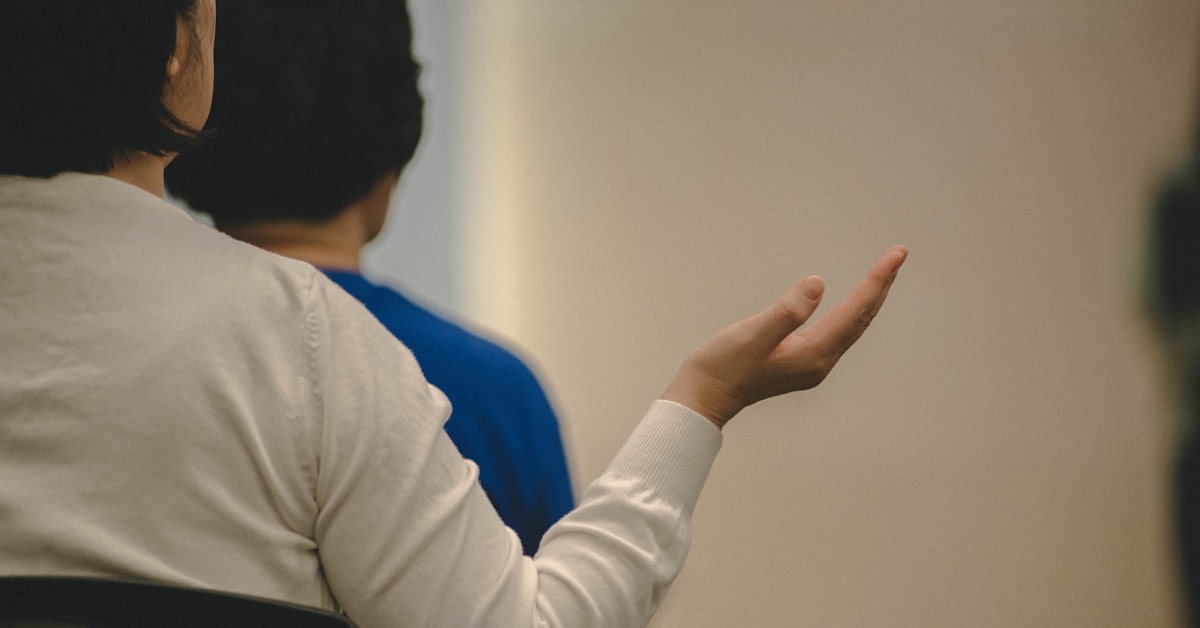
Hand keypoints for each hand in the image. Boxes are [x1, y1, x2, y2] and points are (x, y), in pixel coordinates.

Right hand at [661, 245, 907, 428]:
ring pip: (852, 325)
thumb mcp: (752, 335)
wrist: (703, 397)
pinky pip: (837, 330)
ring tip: (883, 273)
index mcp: (814, 354)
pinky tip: (851, 303)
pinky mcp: (800, 361)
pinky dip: (851, 310)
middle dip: (881, 285)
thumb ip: (786, 312)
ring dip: (869, 297)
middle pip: (862, 318)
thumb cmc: (723, 367)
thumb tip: (818, 284)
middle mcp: (820, 361)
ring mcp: (812, 364)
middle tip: (898, 254)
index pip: (857, 310)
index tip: (896, 254)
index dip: (877, 280)